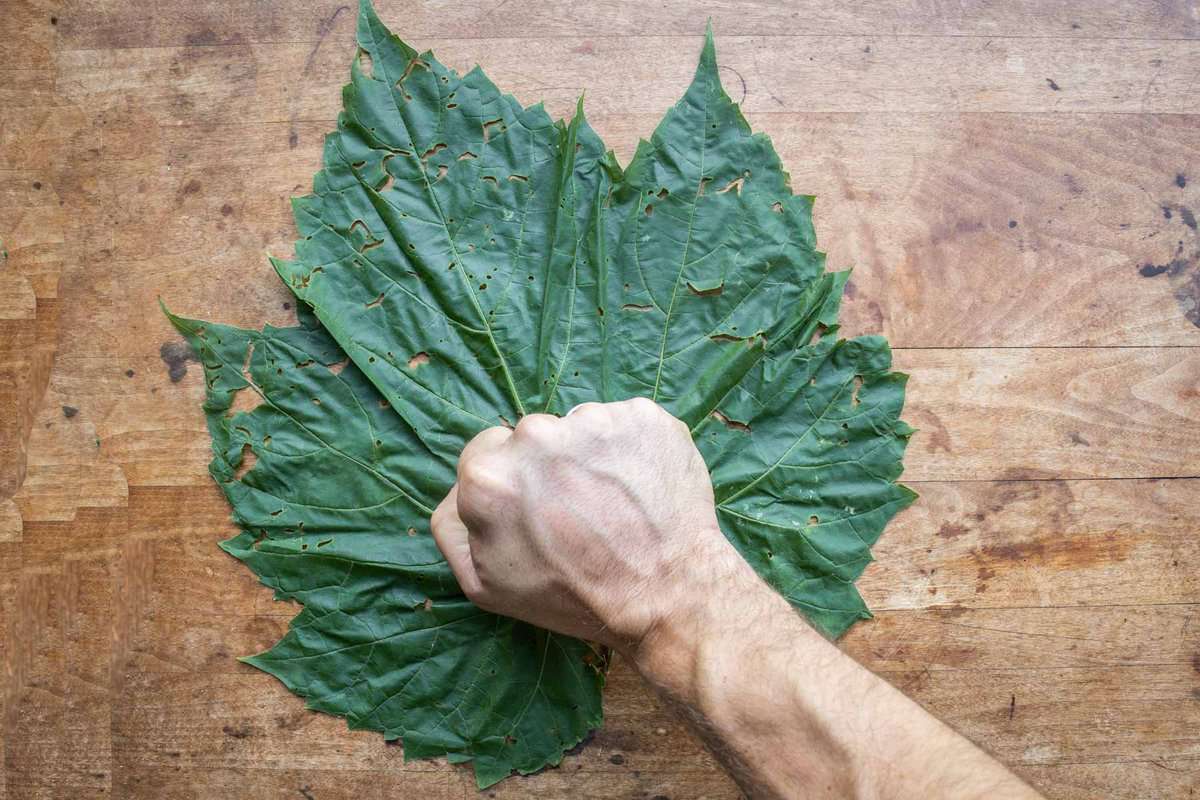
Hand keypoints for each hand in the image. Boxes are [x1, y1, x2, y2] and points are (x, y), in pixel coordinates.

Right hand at [430, 398, 744, 651]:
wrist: (668, 597)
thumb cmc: (574, 597)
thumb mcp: (484, 586)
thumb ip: (451, 527)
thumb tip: (459, 489)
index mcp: (487, 474)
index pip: (486, 452)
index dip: (513, 484)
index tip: (538, 511)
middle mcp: (536, 434)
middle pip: (533, 437)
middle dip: (551, 467)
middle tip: (580, 514)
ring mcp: (593, 420)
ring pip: (581, 429)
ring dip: (593, 457)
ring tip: (616, 506)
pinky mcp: (643, 416)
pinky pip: (625, 425)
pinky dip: (633, 450)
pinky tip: (643, 490)